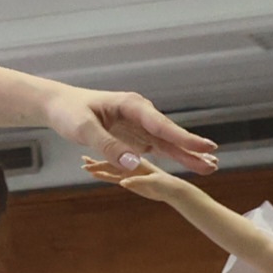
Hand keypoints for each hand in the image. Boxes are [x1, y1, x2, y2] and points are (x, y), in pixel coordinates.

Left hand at [43, 88, 217, 174]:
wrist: (58, 105)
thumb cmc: (68, 112)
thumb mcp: (84, 129)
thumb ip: (108, 145)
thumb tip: (134, 163)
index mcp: (131, 106)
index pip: (161, 124)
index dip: (183, 138)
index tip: (205, 146)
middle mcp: (141, 114)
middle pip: (169, 134)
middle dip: (191, 149)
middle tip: (214, 162)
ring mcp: (139, 125)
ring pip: (167, 142)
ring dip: (186, 155)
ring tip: (209, 167)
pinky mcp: (134, 135)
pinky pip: (156, 147)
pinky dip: (172, 156)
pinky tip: (188, 163)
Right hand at [81, 154, 188, 203]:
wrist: (174, 190)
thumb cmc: (167, 184)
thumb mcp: (155, 182)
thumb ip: (139, 181)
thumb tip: (123, 183)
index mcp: (137, 161)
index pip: (117, 159)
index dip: (102, 160)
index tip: (88, 162)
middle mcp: (131, 163)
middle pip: (110, 161)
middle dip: (96, 161)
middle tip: (82, 162)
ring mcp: (128, 171)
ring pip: (109, 167)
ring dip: (98, 167)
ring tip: (85, 167)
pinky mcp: (127, 178)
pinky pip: (112, 176)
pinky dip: (102, 175)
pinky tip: (94, 174)